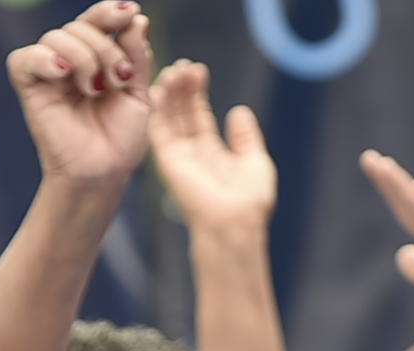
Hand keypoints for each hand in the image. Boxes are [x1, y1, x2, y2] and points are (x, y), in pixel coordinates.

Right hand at [6, 2, 155, 187]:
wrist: (103, 173)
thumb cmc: (120, 140)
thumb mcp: (139, 93)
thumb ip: (136, 56)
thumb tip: (135, 17)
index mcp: (96, 58)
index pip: (97, 21)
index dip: (109, 12)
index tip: (129, 11)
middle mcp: (70, 61)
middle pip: (79, 26)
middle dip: (105, 47)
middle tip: (119, 79)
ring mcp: (49, 74)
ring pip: (56, 37)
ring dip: (84, 57)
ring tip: (96, 89)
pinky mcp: (29, 88)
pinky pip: (24, 58)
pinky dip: (43, 59)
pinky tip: (63, 73)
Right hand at [149, 58, 274, 234]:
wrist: (235, 223)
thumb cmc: (250, 202)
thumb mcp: (256, 162)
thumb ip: (245, 137)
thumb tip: (239, 111)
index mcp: (212, 155)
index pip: (199, 117)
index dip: (197, 93)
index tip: (198, 70)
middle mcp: (192, 155)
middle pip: (182, 114)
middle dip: (182, 88)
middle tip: (183, 65)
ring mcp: (178, 158)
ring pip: (168, 119)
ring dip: (169, 93)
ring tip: (173, 69)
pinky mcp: (168, 162)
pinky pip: (158, 130)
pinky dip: (158, 108)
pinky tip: (161, 87)